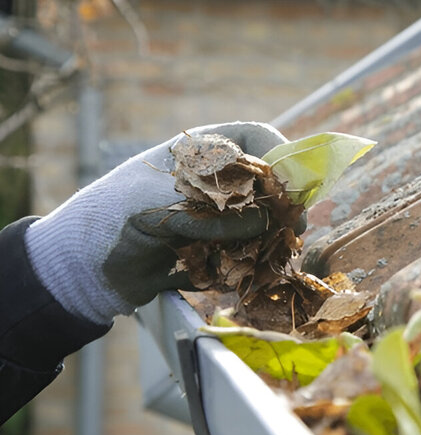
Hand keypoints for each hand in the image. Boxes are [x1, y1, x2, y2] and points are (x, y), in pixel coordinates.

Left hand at [24, 121, 287, 323]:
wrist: (89, 265)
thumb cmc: (118, 215)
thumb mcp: (167, 203)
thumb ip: (218, 211)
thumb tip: (269, 220)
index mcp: (206, 152)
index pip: (259, 140)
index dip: (283, 157)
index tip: (295, 185)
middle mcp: (221, 180)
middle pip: (273, 184)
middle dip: (283, 206)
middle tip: (290, 228)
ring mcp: (224, 217)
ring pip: (268, 223)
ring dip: (268, 240)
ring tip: (256, 255)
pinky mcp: (222, 250)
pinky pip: (251, 255)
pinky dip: (249, 265)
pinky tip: (230, 271)